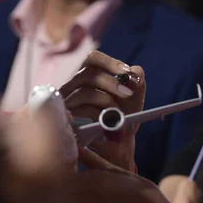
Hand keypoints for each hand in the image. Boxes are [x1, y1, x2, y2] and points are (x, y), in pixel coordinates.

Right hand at [60, 51, 145, 171]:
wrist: (117, 144)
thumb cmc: (123, 117)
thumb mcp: (135, 99)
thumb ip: (138, 83)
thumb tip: (136, 71)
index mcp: (90, 76)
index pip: (92, 58)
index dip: (109, 62)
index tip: (127, 71)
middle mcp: (74, 86)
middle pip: (87, 74)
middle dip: (111, 83)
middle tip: (128, 93)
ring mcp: (66, 102)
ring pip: (84, 92)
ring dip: (106, 101)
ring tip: (119, 113)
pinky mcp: (64, 119)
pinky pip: (79, 112)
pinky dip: (97, 115)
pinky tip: (107, 122)